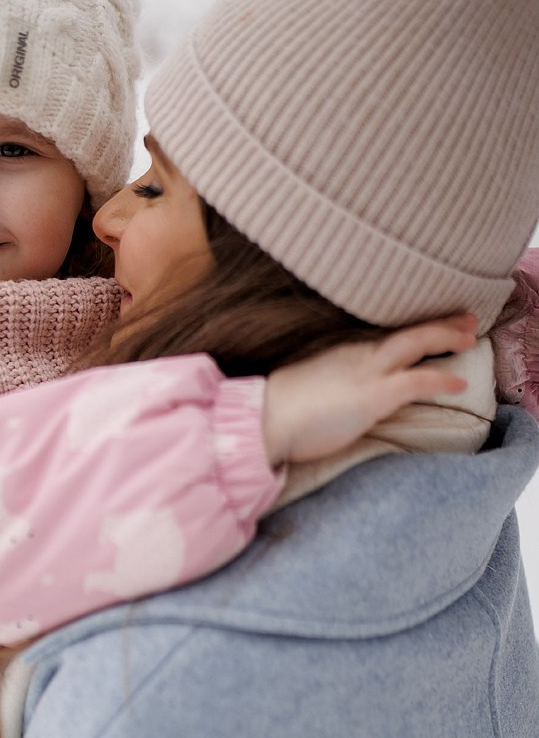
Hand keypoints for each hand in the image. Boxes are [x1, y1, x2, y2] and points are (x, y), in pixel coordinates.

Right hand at [262, 313, 477, 465]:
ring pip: (416, 344)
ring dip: (447, 338)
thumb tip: (343, 395)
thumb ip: (333, 384)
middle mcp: (359, 355)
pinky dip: (441, 378)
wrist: (266, 418)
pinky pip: (417, 379)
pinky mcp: (374, 394)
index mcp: (343, 353)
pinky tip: (459, 382)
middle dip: (441, 324)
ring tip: (472, 338)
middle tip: (468, 319)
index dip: (413, 328)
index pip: (386, 336)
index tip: (434, 323)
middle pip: (408, 331)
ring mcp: (368, 372)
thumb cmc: (279, 410)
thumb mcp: (311, 387)